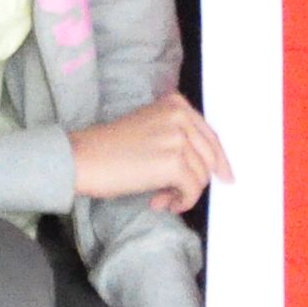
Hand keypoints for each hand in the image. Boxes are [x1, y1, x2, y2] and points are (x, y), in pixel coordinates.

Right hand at [69, 91, 230, 213]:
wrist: (83, 158)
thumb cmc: (110, 149)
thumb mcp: (150, 128)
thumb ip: (177, 139)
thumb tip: (203, 169)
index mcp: (176, 103)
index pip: (209, 135)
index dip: (218, 159)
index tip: (224, 176)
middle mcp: (181, 115)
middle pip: (210, 156)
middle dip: (197, 181)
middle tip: (176, 196)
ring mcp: (178, 137)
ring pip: (202, 176)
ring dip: (184, 194)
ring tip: (161, 199)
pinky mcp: (173, 162)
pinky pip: (192, 189)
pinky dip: (181, 201)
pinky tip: (160, 203)